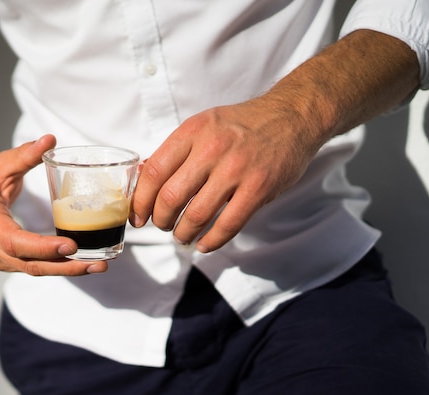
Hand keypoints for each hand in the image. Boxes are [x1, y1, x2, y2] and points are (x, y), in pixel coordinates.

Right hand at [0, 134, 107, 275]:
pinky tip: (81, 263)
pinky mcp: (5, 262)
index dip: (43, 247)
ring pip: (33, 270)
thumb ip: (25, 155)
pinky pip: (32, 268)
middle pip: (29, 265)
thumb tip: (50, 139)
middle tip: (97, 264)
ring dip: (65, 270)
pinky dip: (56, 267)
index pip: (15, 242)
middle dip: (65, 267)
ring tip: (97, 265)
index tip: (71, 245)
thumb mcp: (0, 165)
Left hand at [130, 98, 317, 252]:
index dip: (140, 200)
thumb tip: (142, 181)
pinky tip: (204, 243)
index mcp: (192, 131)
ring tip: (182, 236)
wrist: (291, 117)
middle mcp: (211, 149)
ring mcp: (237, 169)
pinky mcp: (259, 188)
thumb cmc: (240, 125)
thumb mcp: (202, 126)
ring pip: (196, 215)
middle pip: (170, 197)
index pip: (153, 172)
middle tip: (161, 226)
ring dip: (183, 233)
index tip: (137, 216)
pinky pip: (228, 224)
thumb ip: (175, 152)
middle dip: (160, 220)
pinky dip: (211, 241)